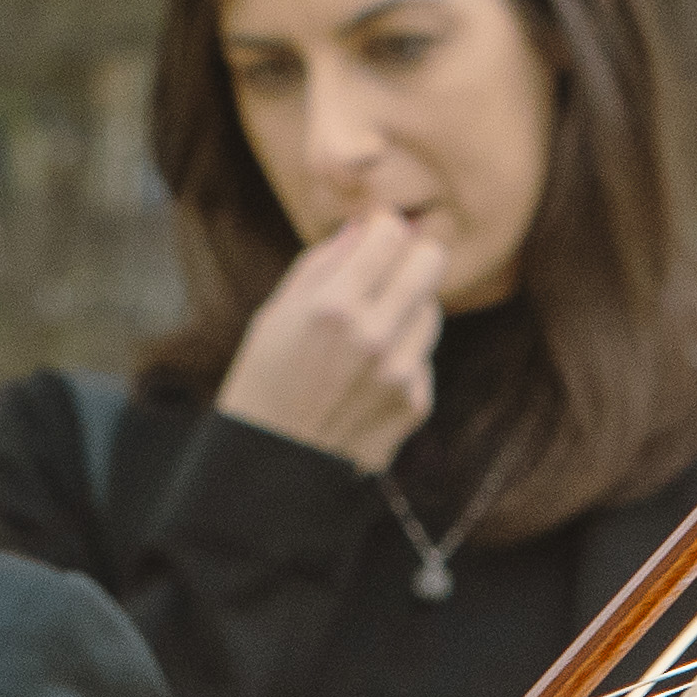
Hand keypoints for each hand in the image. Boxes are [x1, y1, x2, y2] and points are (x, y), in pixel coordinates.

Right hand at [210, 208, 446, 472]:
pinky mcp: (416, 402)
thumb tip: (365, 227)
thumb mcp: (275, 316)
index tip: (372, 237)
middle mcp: (374, 336)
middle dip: (410, 257)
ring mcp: (401, 373)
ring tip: (366, 335)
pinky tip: (366, 378)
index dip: (382, 228)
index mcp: (332, 307)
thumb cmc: (264, 383)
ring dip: (406, 310)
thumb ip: (322, 264)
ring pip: (432, 308)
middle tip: (387, 271)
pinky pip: (423, 355)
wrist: (273, 469)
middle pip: (431, 260)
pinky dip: (402, 356)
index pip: (391, 233)